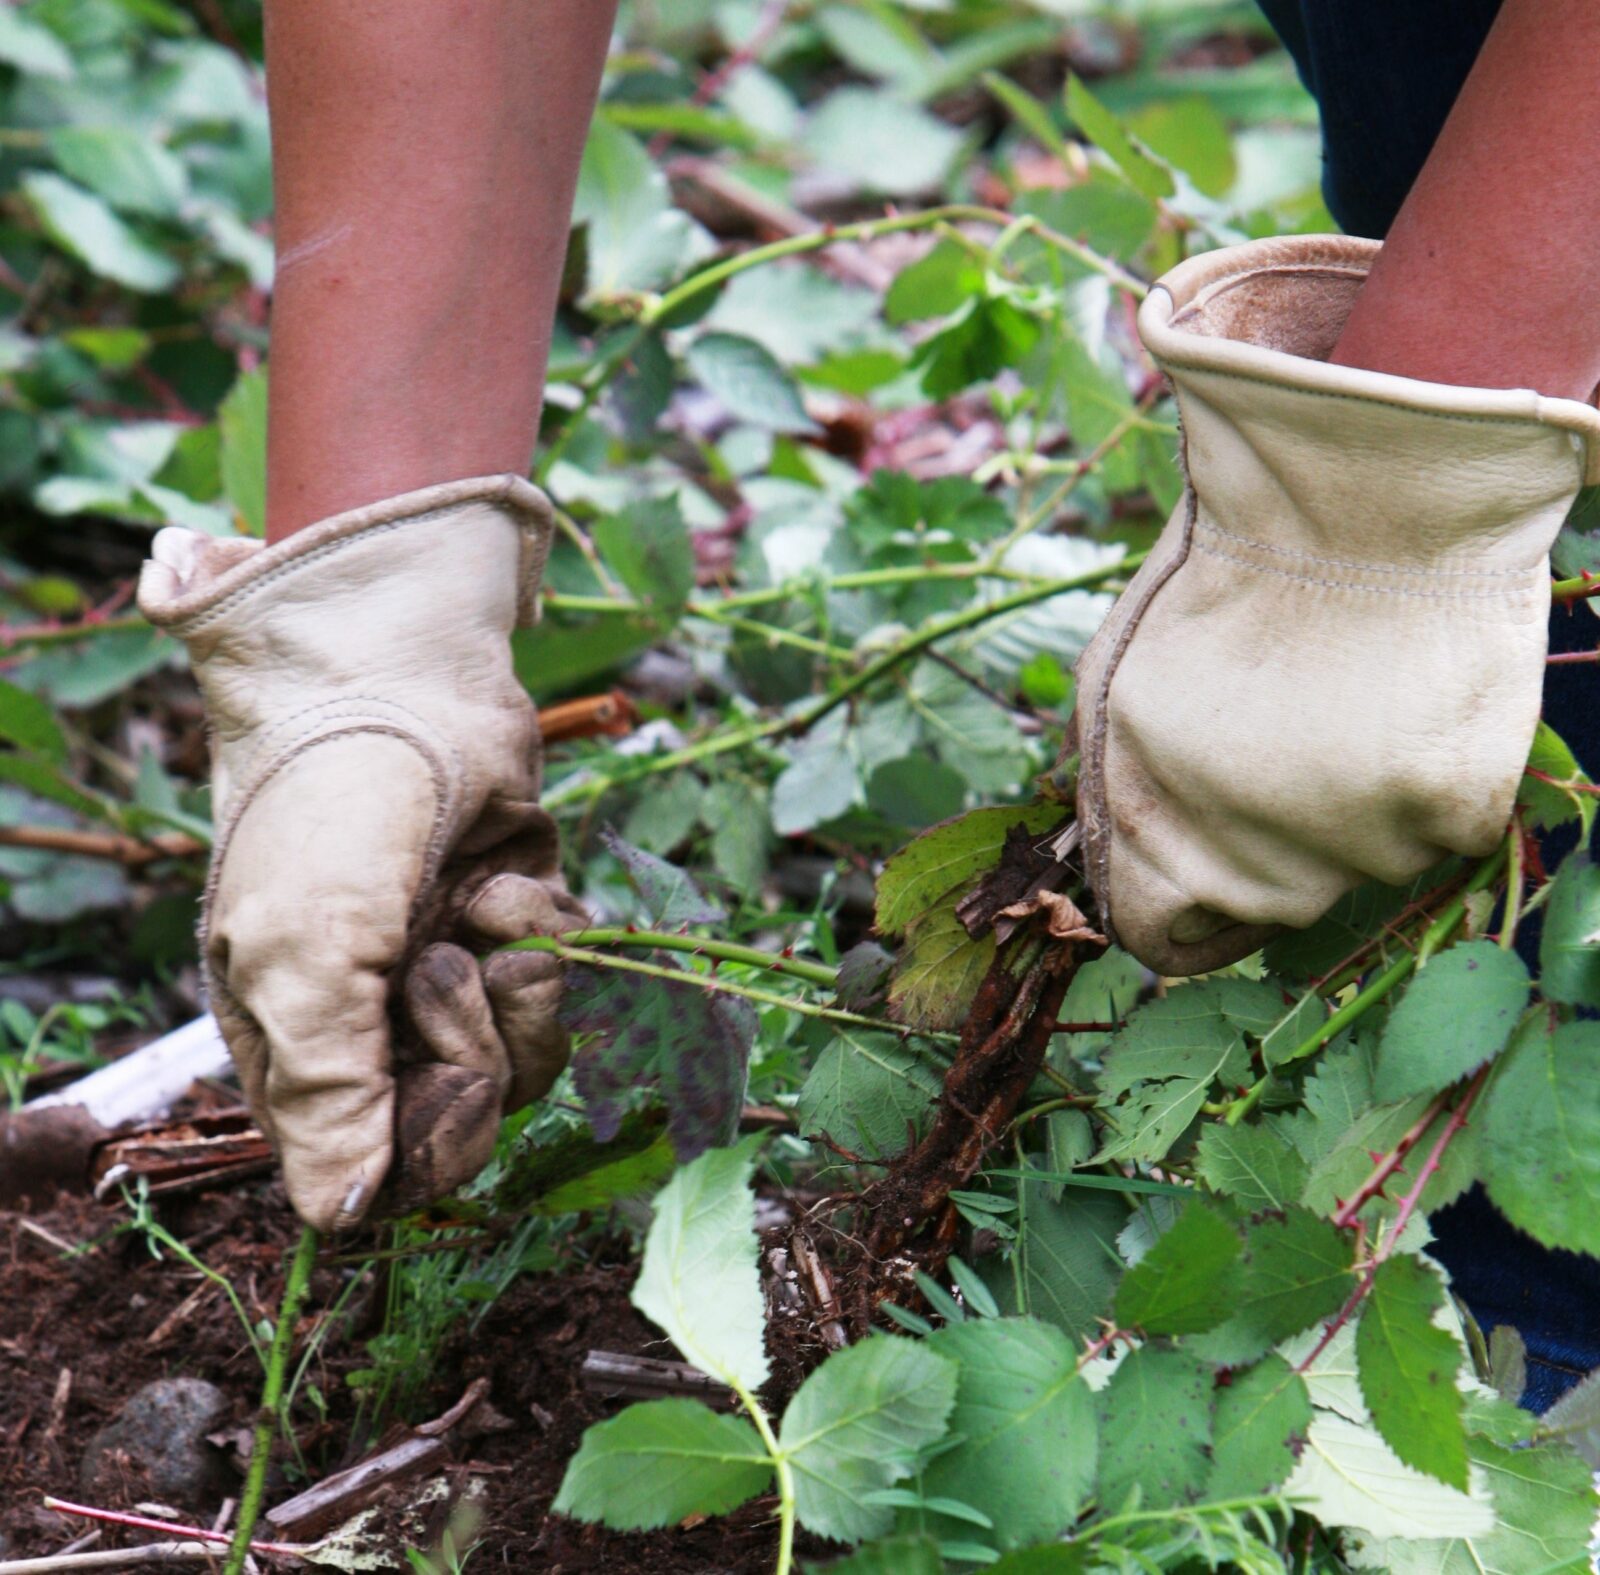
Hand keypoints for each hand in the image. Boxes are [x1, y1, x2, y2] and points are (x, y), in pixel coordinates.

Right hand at [138, 476, 585, 1231]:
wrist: (403, 683)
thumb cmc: (330, 816)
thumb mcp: (305, 954)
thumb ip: (327, 1089)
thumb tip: (343, 1217)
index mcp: (301, 1050)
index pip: (373, 1177)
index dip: (427, 1145)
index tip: (443, 1077)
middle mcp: (379, 1029)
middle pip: (466, 1124)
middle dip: (472, 1046)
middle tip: (444, 963)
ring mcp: (455, 980)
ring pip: (529, 1061)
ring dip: (515, 983)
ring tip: (473, 910)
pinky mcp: (518, 931)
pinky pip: (561, 982)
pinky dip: (543, 929)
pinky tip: (502, 876)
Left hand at [1073, 236, 1599, 976]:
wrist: (1372, 484)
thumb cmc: (1233, 567)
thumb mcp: (1121, 669)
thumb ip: (1113, 782)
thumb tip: (1119, 867)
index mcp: (1149, 809)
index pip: (1158, 933)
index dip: (1176, 914)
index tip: (1197, 890)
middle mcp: (1245, 843)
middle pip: (1264, 908)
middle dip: (1266, 848)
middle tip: (1294, 751)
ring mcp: (1353, 836)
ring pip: (1357, 867)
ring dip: (1352, 813)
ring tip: (1355, 704)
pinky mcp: (1447, 810)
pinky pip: (1438, 833)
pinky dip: (1430, 785)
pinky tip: (1413, 704)